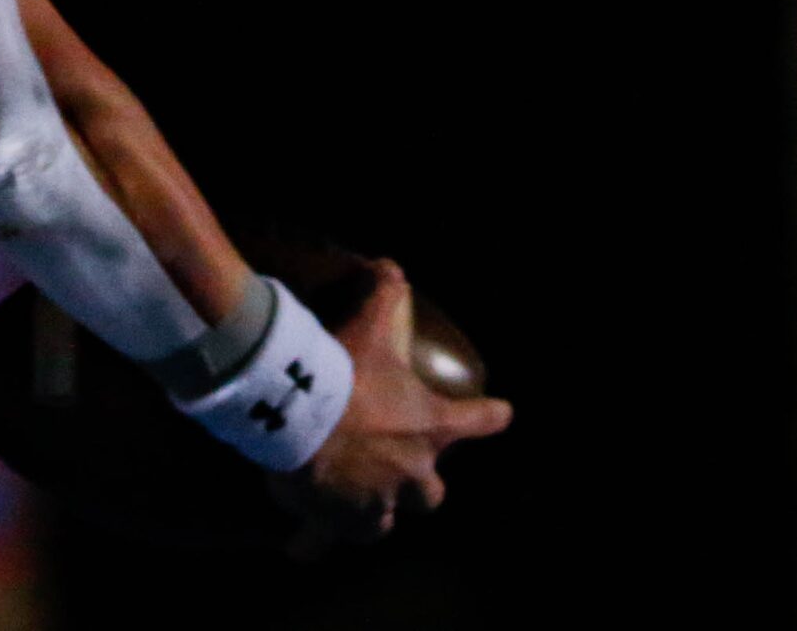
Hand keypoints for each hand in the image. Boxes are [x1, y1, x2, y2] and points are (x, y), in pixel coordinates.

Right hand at [273, 259, 513, 550]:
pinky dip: (332, 529)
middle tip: (398, 466)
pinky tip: (315, 530)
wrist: (294, 415)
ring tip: (356, 499)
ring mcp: (380, 500)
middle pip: (432, 494)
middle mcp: (414, 473)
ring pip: (388, 518)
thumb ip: (385, 295)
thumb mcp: (369, 326)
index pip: (481, 421)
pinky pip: (343, 533)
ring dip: (378, 508)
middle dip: (421, 484)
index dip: (492, 416)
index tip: (503, 413)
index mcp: (430, 427)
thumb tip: (390, 264)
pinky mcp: (344, 518)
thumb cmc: (343, 373)